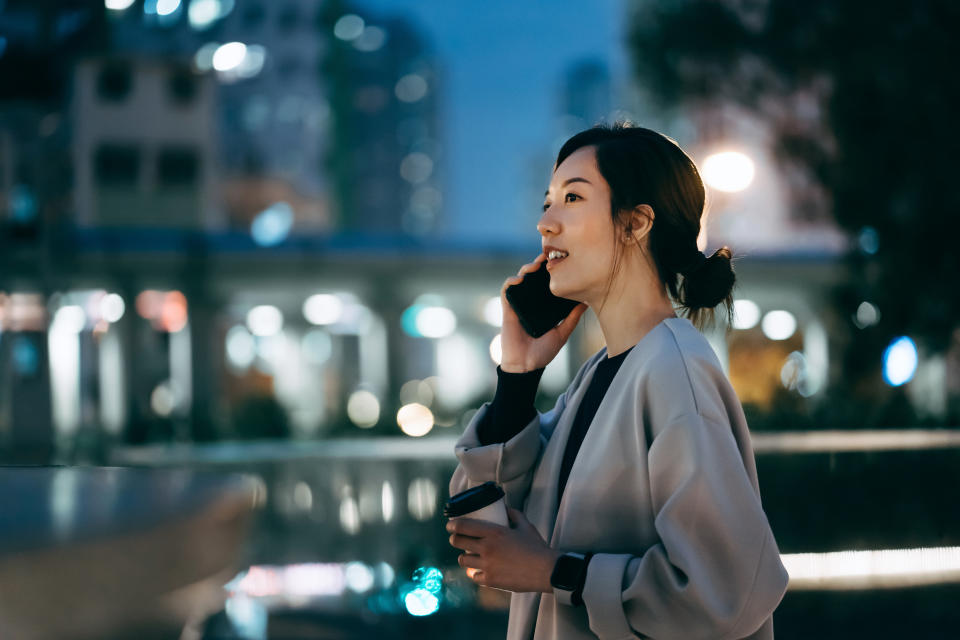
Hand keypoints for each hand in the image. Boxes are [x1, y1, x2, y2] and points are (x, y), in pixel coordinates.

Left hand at [446, 507, 562, 592]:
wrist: (546, 570)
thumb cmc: (536, 547)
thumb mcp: (525, 525)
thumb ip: (513, 514)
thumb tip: (504, 508)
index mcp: (494, 532)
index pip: (463, 526)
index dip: (452, 525)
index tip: (450, 525)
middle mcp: (487, 548)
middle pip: (458, 542)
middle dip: (454, 539)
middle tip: (456, 539)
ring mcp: (487, 565)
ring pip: (463, 560)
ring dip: (464, 556)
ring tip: (468, 555)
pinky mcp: (490, 580)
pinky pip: (474, 576)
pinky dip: (475, 573)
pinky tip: (478, 570)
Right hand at [499, 253, 587, 372]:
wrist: (526, 365)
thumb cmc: (543, 352)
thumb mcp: (562, 333)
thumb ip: (572, 318)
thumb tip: (586, 302)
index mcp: (542, 306)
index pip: (546, 284)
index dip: (551, 271)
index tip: (561, 261)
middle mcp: (530, 302)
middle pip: (533, 278)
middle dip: (539, 264)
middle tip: (549, 256)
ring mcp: (518, 304)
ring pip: (520, 280)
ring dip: (526, 270)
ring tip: (536, 265)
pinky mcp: (508, 309)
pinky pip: (507, 291)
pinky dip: (511, 282)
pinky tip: (520, 280)